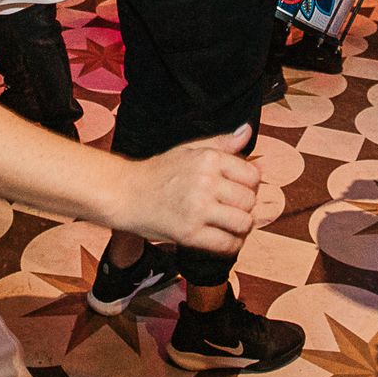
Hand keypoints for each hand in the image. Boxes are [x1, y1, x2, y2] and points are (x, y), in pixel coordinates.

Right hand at [118, 127, 260, 254]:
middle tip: (230, 209)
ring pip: (244, 223)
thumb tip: (248, 131)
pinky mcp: (190, 234)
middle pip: (249, 201)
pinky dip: (231, 245)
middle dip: (245, 208)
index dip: (249, 186)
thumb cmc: (158, 172)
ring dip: (240, 228)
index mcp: (208, 158)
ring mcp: (198, 209)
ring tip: (228, 225)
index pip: (253, 176)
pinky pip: (228, 244)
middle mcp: (206, 182)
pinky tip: (222, 238)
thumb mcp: (189, 149)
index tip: (238, 190)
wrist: (124, 194)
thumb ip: (222, 142)